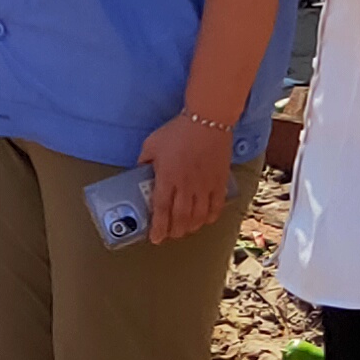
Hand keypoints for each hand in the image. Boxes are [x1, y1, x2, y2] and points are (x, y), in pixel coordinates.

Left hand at [136, 107, 231, 244]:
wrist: (208, 120)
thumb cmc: (178, 131)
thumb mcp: (152, 143)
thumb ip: (144, 160)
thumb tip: (140, 170)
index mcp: (167, 178)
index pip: (161, 209)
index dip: (158, 227)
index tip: (155, 238)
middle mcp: (186, 186)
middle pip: (180, 218)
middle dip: (174, 231)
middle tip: (169, 235)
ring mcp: (205, 185)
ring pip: (198, 216)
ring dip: (191, 227)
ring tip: (185, 230)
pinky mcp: (219, 181)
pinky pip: (216, 206)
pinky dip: (211, 216)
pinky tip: (205, 220)